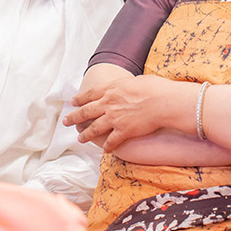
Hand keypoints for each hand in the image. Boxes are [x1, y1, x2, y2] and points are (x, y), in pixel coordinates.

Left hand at [63, 75, 195, 152]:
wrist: (164, 102)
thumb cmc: (155, 88)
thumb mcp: (137, 80)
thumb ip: (127, 85)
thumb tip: (128, 87)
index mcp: (111, 89)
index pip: (90, 94)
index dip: (80, 99)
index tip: (73, 102)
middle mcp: (108, 103)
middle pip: (86, 111)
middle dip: (74, 117)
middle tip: (66, 121)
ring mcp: (114, 118)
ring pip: (93, 128)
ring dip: (85, 134)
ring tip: (80, 139)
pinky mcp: (123, 131)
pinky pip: (111, 141)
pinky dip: (107, 147)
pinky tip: (104, 150)